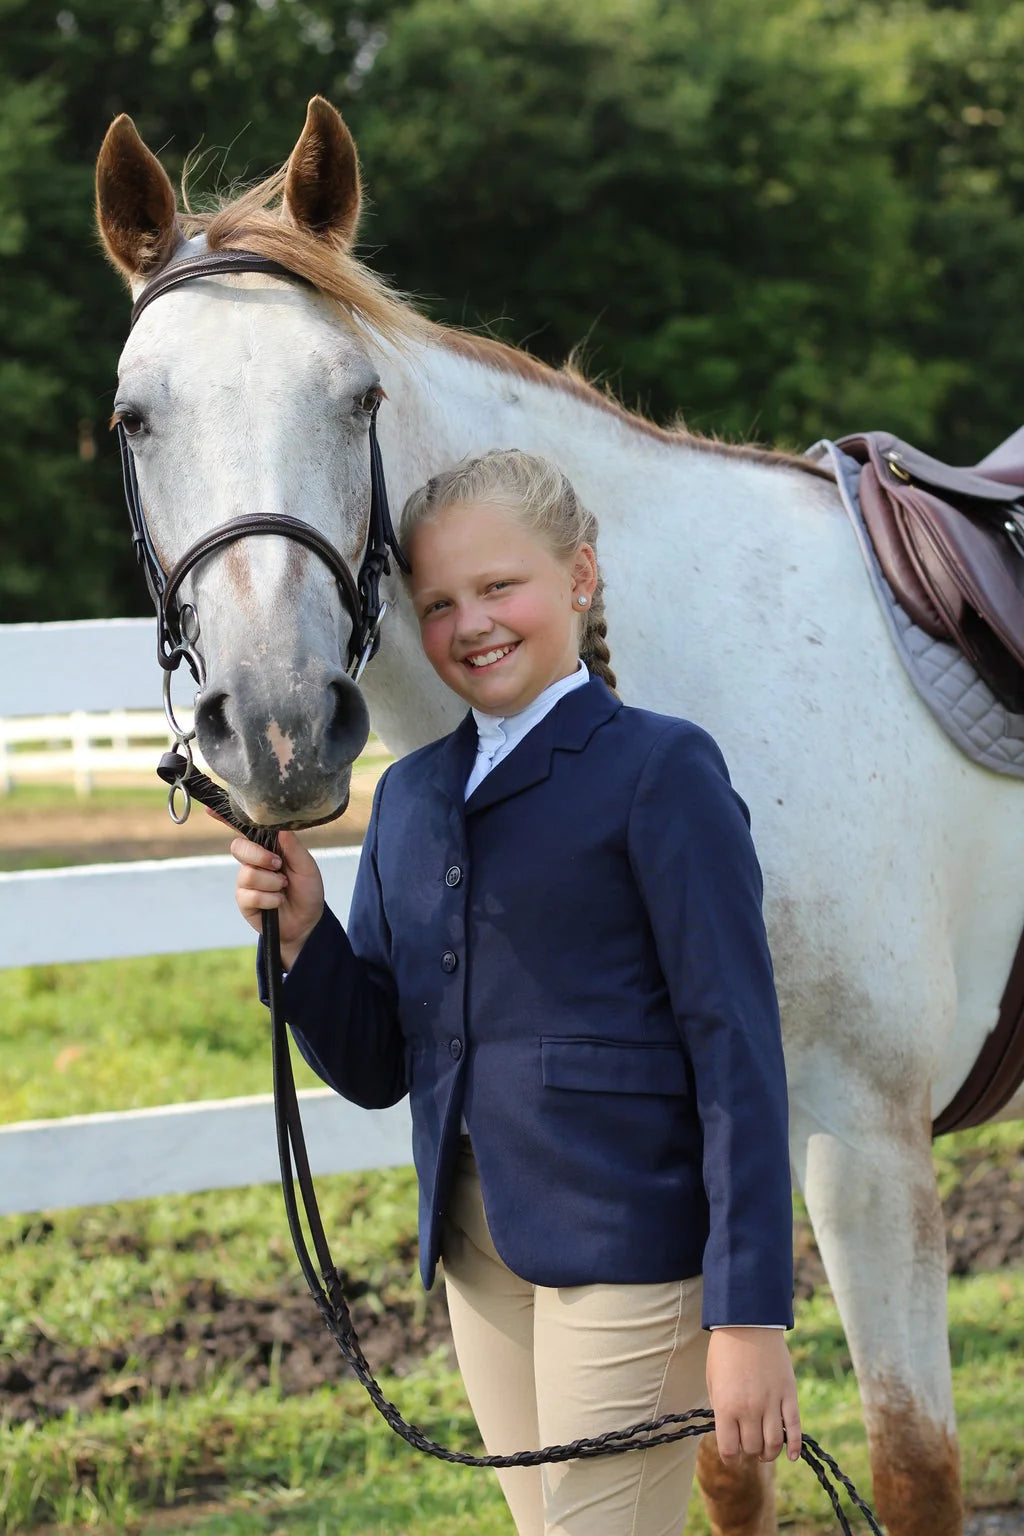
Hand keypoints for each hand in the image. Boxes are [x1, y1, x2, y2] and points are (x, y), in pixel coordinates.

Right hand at [229, 829, 324, 969]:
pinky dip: (269, 899)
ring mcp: (246, 882)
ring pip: (247, 874)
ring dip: (271, 882)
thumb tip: (280, 828)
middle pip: (238, 847)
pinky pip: (250, 895)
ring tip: (283, 888)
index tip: (210, 809)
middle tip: (278, 865)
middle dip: (259, 856)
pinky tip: (277, 902)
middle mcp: (252, 862)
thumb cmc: (307, 890)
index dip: (225, 818)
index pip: (244, 830)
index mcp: (267, 848)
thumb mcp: (306, 866)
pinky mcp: (244, 901)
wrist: (307, 921)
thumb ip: (293, 847)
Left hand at [706, 1327, 800, 1464]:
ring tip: (765, 1451)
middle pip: (752, 1448)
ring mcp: (772, 1402)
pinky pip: (795, 1428)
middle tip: (748, 1447)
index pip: (729, 1449)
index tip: (731, 1456)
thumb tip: (729, 1432)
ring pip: (774, 1444)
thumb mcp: (713, 1380)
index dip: (730, 1458)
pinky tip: (791, 1455)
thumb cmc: (725, 1351)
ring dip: (769, 1453)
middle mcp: (750, 1409)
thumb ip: (720, 1409)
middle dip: (749, 1452)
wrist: (748, 1323)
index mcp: (727, 1406)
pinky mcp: (789, 1395)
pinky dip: (794, 1446)